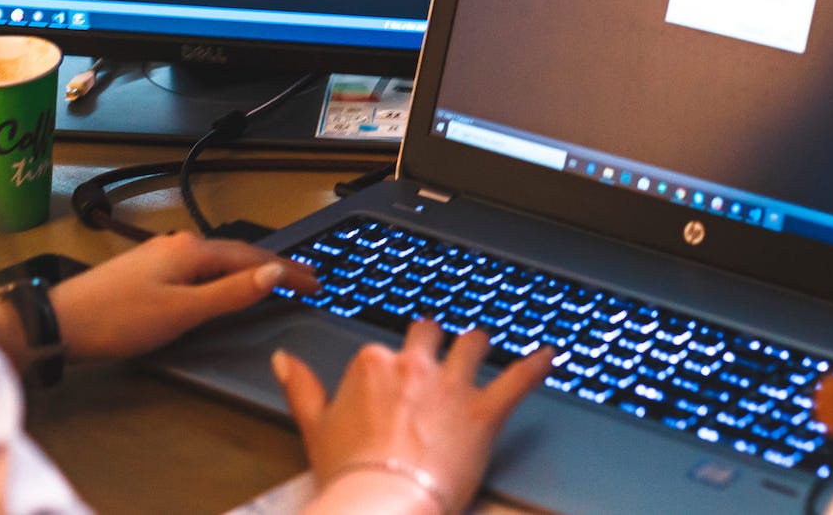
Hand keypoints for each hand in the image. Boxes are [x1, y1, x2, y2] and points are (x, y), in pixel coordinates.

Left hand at [45, 231, 319, 359]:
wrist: (62, 322)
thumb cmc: (118, 319)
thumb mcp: (183, 312)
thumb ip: (230, 293)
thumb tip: (273, 272)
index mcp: (192, 251)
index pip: (254, 257)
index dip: (288, 270)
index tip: (316, 281)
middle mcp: (179, 245)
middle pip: (238, 254)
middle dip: (273, 267)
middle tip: (305, 281)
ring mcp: (161, 255)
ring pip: (218, 261)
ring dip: (248, 270)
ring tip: (274, 282)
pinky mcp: (149, 271)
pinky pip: (200, 269)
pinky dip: (224, 277)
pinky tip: (224, 287)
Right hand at [274, 321, 551, 513]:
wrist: (383, 502)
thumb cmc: (350, 472)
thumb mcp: (315, 426)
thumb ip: (301, 386)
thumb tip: (283, 360)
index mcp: (373, 364)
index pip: (388, 348)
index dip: (396, 362)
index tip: (400, 372)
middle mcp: (414, 365)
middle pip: (432, 334)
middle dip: (438, 340)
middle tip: (443, 346)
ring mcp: (451, 386)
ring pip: (473, 345)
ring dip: (480, 344)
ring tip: (485, 343)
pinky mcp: (483, 412)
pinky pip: (517, 380)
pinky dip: (536, 366)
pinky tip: (549, 355)